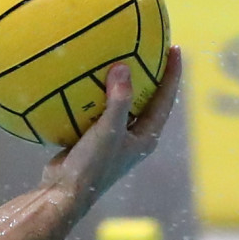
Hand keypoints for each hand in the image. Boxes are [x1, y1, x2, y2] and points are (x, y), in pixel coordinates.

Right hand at [39, 47, 181, 208]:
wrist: (63, 193)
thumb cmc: (92, 166)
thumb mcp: (108, 131)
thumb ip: (118, 100)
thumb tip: (123, 66)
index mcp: (145, 137)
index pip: (165, 99)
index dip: (172, 74)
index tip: (175, 48)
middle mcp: (134, 137)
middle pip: (148, 99)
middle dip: (151, 74)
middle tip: (152, 46)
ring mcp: (114, 138)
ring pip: (122, 103)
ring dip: (122, 82)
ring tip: (119, 54)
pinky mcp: (93, 138)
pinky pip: (98, 109)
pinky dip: (94, 92)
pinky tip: (83, 75)